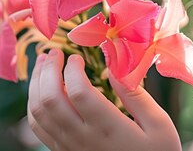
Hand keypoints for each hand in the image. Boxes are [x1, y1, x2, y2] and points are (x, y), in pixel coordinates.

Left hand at [27, 49, 181, 150]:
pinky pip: (37, 128)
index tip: (76, 57)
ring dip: (36, 85)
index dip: (72, 69)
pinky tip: (42, 90)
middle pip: (50, 100)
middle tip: (54, 52)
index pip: (78, 92)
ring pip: (38, 113)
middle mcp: (83, 139)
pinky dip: (34, 105)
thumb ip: (136, 95)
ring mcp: (69, 148)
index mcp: (108, 128)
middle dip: (48, 71)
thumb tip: (116, 67)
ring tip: (43, 64)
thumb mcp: (159, 124)